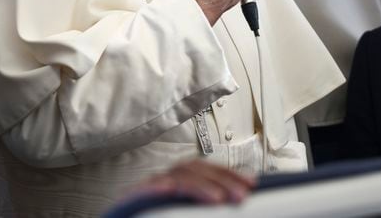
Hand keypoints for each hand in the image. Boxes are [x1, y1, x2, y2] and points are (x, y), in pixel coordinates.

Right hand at [131, 159, 255, 203]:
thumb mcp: (186, 212)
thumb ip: (203, 209)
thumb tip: (237, 200)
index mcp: (178, 186)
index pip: (204, 170)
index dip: (228, 174)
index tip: (251, 183)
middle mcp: (163, 183)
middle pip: (191, 169)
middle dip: (220, 179)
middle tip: (241, 195)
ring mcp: (146, 191)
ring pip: (173, 178)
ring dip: (198, 186)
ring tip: (217, 198)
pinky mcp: (129, 201)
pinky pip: (142, 191)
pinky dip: (156, 188)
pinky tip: (168, 190)